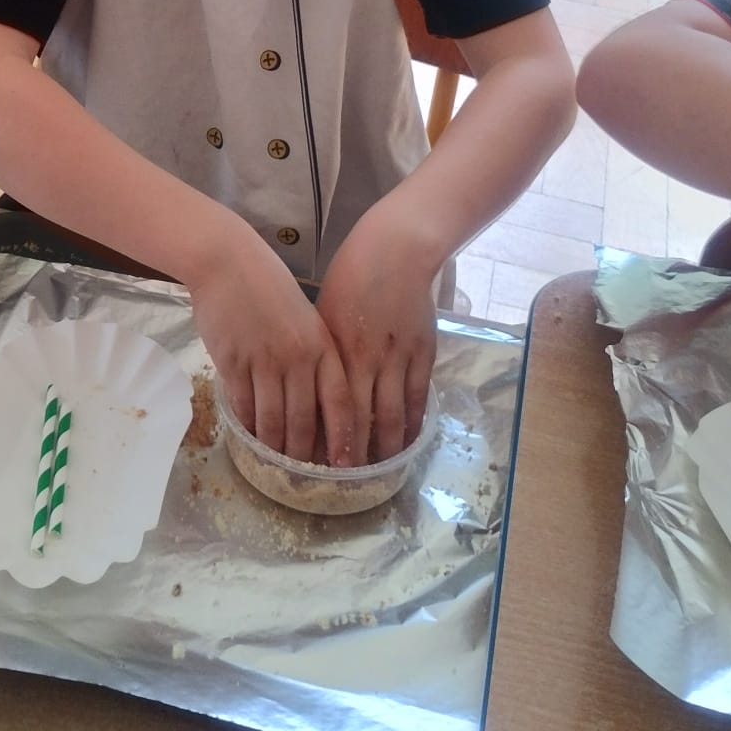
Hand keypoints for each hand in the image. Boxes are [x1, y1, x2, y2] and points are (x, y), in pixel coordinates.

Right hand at [189, 234, 355, 465]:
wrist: (227, 261)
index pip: (340, 403)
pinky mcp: (234, 363)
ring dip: (274, 447)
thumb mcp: (304, 320)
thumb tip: (317, 404)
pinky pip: (244, 407)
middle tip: (303, 475)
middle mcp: (298, 357)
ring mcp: (265, 361)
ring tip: (275, 463)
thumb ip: (313, 357)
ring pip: (273, 420)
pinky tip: (249, 437)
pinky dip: (248, 427)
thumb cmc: (269, 287)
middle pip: (305, 421)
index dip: (344, 439)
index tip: (346, 466)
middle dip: (304, 454)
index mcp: (322, 345)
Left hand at [317, 214, 438, 463]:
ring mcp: (399, 359)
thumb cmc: (351, 276)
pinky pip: (418, 398)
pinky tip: (405, 443)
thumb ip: (321, 353)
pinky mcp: (423, 354)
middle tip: (344, 480)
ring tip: (376, 470)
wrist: (396, 250)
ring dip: (383, 447)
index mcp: (337, 350)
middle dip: (352, 453)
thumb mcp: (324, 314)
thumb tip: (306, 387)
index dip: (326, 439)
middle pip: (359, 419)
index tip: (316, 464)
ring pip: (392, 416)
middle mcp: (367, 360)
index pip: (331, 408)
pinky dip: (412, 424)